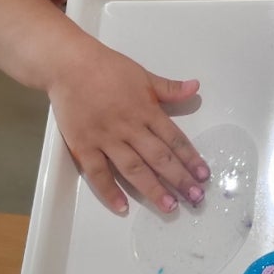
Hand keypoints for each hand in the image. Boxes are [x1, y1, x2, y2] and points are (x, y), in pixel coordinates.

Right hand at [47, 43, 210, 215]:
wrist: (69, 65)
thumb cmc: (108, 68)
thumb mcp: (143, 75)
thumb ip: (169, 88)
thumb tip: (195, 87)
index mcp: (147, 110)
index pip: (174, 138)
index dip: (190, 158)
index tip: (203, 175)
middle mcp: (129, 127)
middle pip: (158, 157)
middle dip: (179, 179)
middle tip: (195, 198)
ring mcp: (106, 139)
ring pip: (133, 169)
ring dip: (152, 189)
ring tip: (169, 207)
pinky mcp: (83, 146)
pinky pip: (98, 173)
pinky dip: (109, 191)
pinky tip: (123, 207)